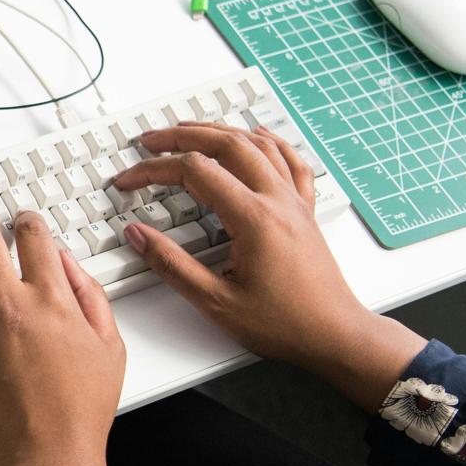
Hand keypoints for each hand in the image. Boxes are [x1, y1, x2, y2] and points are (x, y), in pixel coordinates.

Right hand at [111, 121, 422, 408]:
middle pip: (226, 144)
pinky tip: (258, 134)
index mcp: (253, 218)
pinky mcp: (304, 211)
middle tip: (151, 140)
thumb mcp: (215, 301)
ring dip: (220, 130)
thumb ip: (171, 264)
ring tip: (190, 129)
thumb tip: (137, 235)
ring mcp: (294, 202)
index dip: (154, 170)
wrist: (335, 335)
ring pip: (258, 145)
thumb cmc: (284, 324)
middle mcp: (277, 200)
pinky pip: (290, 160)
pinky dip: (269, 141)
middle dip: (182, 136)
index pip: (194, 171)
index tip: (129, 181)